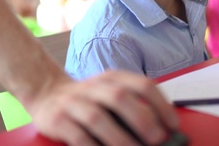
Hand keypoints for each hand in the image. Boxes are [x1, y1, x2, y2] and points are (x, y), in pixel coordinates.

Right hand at [28, 70, 178, 145]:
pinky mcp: (58, 120)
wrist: (45, 93)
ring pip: (98, 118)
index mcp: (112, 78)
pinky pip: (77, 136)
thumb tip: (162, 131)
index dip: (161, 104)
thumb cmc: (87, 100)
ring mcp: (74, 102)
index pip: (142, 84)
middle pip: (120, 97)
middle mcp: (94, 87)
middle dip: (142, 119)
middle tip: (157, 139)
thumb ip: (132, 106)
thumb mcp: (109, 93)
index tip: (173, 125)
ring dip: (119, 138)